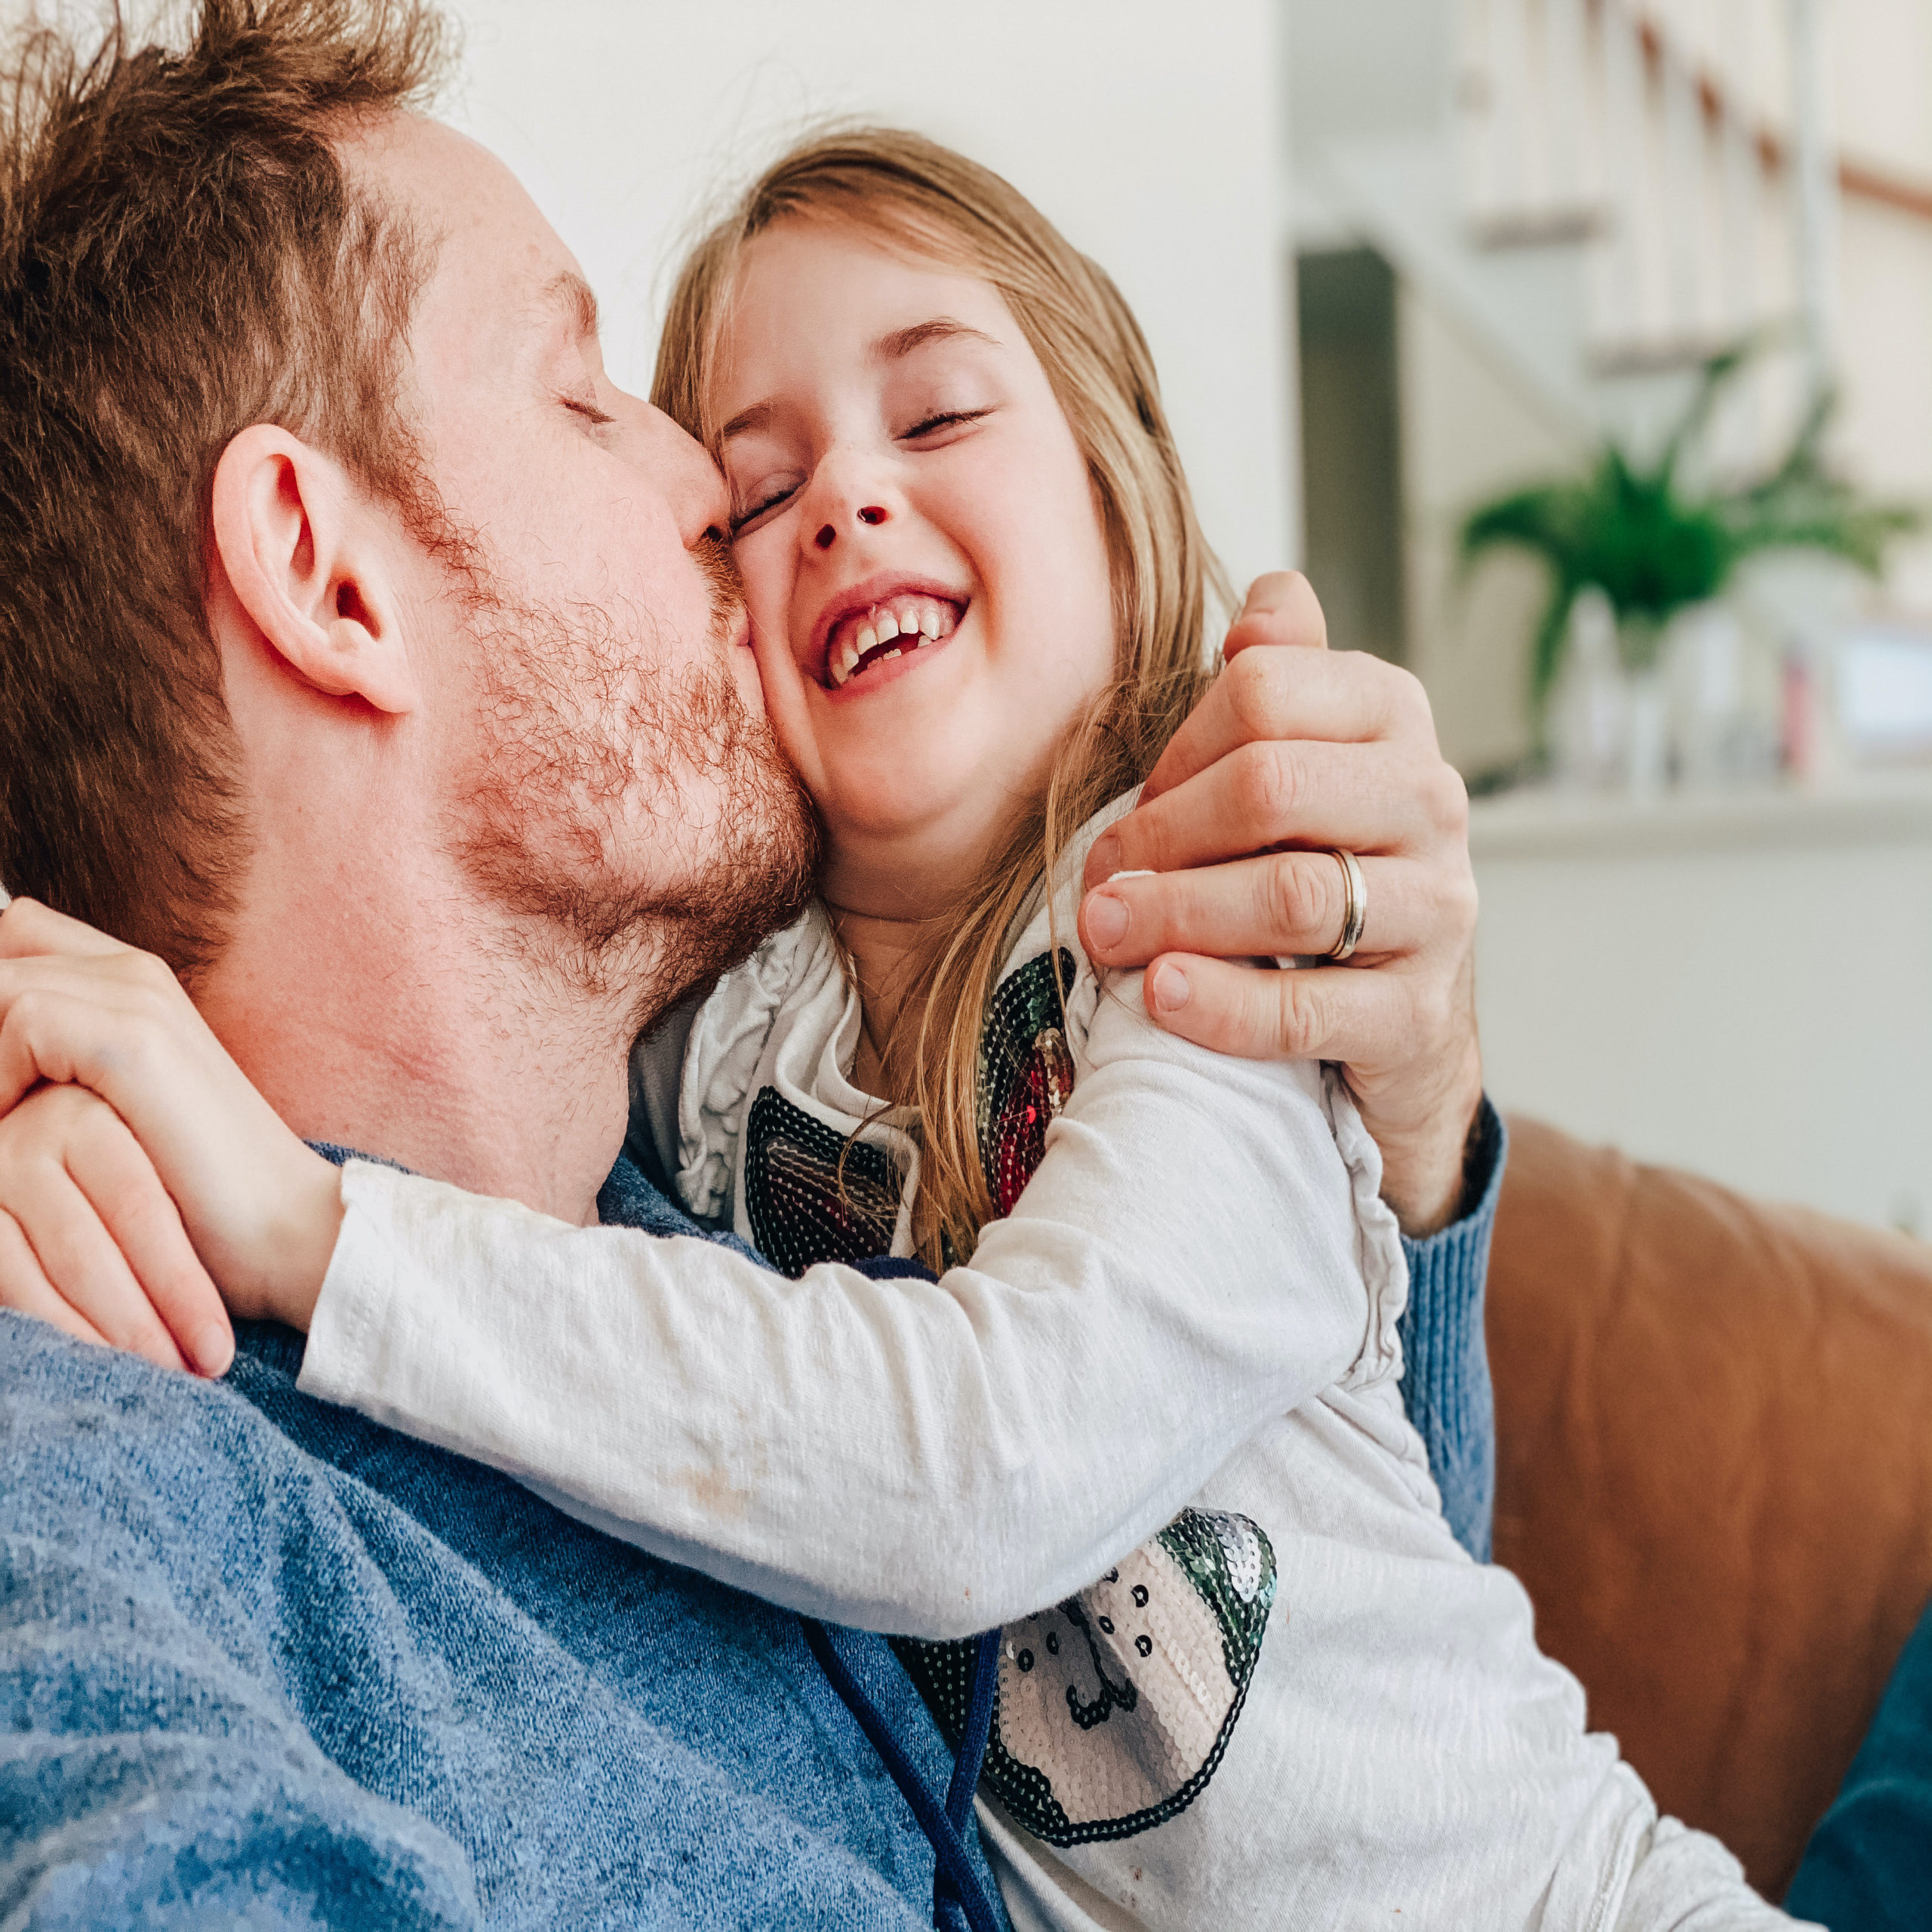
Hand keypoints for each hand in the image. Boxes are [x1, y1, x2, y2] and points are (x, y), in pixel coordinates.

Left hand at [0, 897, 343, 1336]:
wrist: (284, 1228)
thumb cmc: (195, 1193)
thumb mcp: (109, 1112)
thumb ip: (57, 1069)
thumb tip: (0, 1075)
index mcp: (135, 985)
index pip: (19, 939)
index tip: (4, 1080)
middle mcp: (137, 975)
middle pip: (5, 951)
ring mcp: (142, 999)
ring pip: (2, 981)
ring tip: (0, 1119)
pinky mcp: (138, 1039)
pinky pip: (20, 1018)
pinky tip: (12, 1126)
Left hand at [1077, 572, 1481, 1235]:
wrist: (1396, 1020)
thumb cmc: (1318, 866)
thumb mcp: (1298, 761)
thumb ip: (1279, 676)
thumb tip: (1263, 598)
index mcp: (1391, 715)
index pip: (1263, 690)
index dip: (1175, 750)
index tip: (1135, 806)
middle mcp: (1430, 799)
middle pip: (1269, 785)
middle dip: (1161, 833)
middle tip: (1097, 881)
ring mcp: (1438, 909)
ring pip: (1288, 894)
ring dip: (1174, 914)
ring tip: (1104, 932)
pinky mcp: (1418, 1013)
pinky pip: (1306, 1007)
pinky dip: (1220, 1003)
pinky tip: (1161, 992)